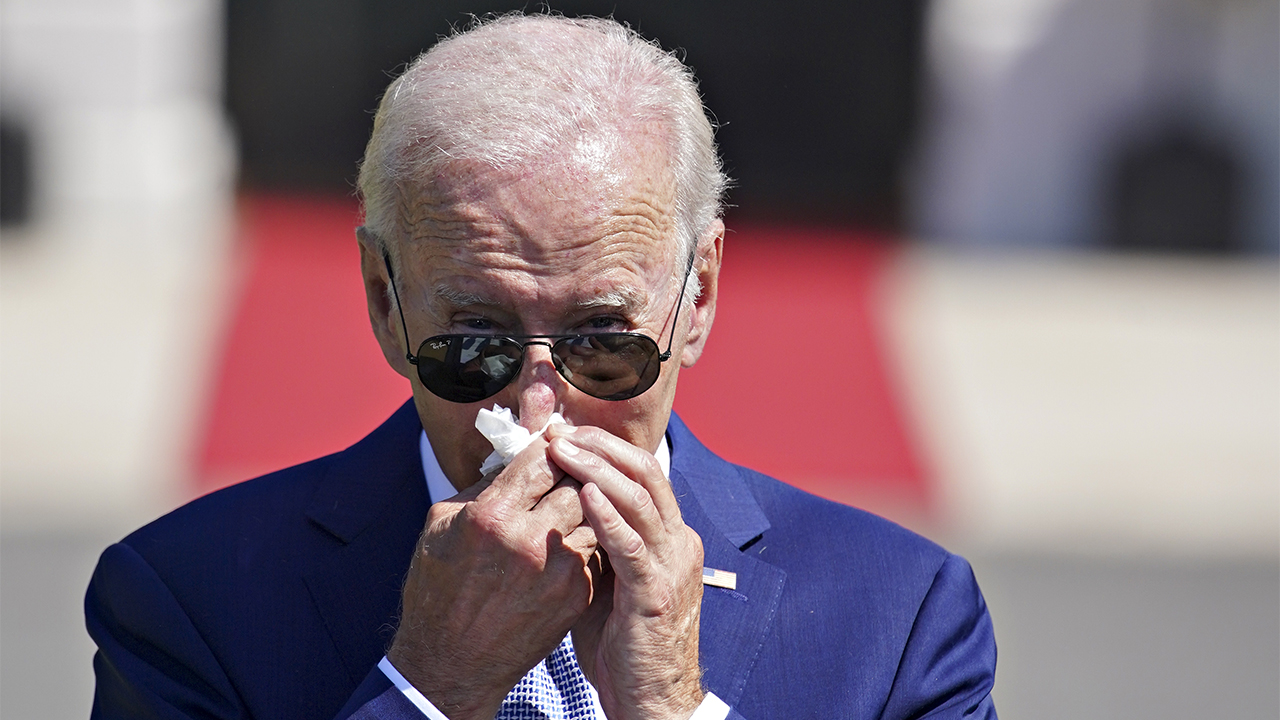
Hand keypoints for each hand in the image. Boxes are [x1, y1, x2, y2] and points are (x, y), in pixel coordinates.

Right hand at [387, 437, 598, 719]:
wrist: (451, 663)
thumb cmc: (438, 588)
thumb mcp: (441, 524)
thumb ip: (483, 484)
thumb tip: (518, 454)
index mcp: (491, 516)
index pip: (541, 459)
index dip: (550, 444)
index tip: (553, 440)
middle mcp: (529, 541)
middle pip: (575, 482)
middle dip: (572, 471)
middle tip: (570, 466)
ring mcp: (558, 571)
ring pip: (594, 513)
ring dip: (586, 504)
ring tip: (574, 501)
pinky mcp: (576, 594)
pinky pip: (597, 547)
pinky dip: (588, 536)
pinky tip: (574, 536)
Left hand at [546, 424, 705, 719]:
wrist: (650, 699)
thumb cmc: (622, 642)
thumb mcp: (608, 578)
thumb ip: (595, 542)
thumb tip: (556, 506)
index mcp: (670, 536)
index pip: (643, 474)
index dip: (605, 449)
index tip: (564, 434)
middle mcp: (679, 542)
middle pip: (647, 473)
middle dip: (601, 447)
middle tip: (561, 432)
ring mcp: (672, 566)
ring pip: (641, 499)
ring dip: (599, 470)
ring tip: (564, 451)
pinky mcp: (656, 593)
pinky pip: (633, 546)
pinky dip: (609, 516)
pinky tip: (585, 496)